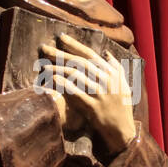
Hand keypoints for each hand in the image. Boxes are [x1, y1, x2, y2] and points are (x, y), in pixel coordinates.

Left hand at [39, 33, 137, 156]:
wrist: (123, 130)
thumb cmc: (122, 106)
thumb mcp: (124, 84)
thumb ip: (116, 67)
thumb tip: (106, 53)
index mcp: (111, 73)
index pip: (90, 54)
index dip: (75, 45)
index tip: (61, 37)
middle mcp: (106, 80)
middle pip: (79, 62)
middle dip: (60, 53)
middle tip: (44, 47)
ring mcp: (100, 94)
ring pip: (76, 76)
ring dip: (58, 68)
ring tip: (43, 66)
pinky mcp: (93, 107)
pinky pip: (77, 94)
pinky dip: (65, 85)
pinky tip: (53, 80)